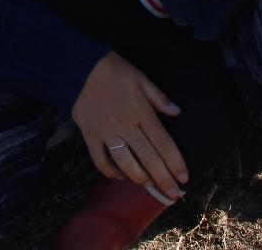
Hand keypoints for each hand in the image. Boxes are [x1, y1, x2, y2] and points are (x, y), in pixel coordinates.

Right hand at [71, 52, 187, 199]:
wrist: (78, 66)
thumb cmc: (112, 70)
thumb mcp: (140, 77)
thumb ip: (159, 97)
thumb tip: (177, 112)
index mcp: (141, 111)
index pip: (163, 142)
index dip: (175, 162)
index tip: (183, 177)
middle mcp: (125, 124)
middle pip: (148, 157)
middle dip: (162, 178)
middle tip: (172, 194)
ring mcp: (106, 131)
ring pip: (125, 162)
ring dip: (139, 177)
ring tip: (149, 185)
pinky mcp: (89, 134)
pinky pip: (100, 159)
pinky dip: (110, 171)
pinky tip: (120, 176)